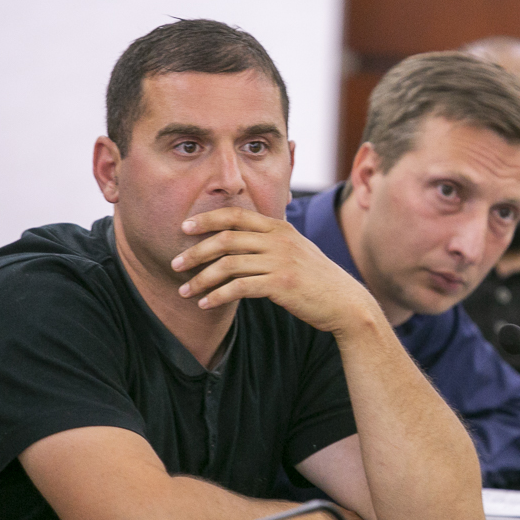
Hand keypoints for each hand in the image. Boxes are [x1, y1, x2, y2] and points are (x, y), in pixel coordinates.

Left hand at [171, 207, 378, 333]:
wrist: (344, 302)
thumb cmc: (317, 279)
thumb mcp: (296, 250)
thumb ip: (270, 241)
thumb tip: (239, 240)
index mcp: (280, 228)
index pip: (236, 215)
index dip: (207, 219)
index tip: (184, 228)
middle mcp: (279, 240)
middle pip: (226, 239)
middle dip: (195, 252)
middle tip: (175, 264)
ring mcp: (281, 262)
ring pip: (228, 265)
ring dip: (201, 278)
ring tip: (185, 291)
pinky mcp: (281, 285)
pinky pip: (239, 288)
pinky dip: (217, 296)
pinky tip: (205, 304)